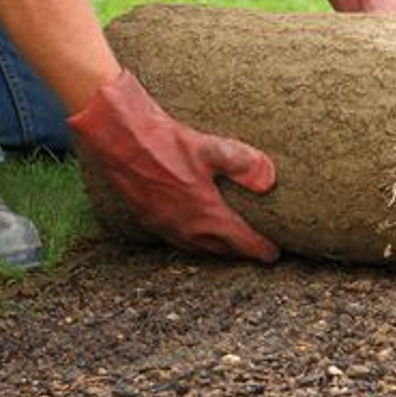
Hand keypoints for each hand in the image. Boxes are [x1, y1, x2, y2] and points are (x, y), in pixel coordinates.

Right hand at [69, 71, 279, 262]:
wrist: (121, 141)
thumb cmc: (166, 144)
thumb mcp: (212, 148)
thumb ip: (245, 164)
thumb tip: (270, 180)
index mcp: (206, 216)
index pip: (241, 242)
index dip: (260, 249)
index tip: (274, 254)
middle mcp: (187, 228)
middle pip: (221, 249)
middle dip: (240, 252)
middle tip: (255, 252)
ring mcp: (166, 226)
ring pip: (198, 247)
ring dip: (216, 249)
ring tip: (229, 246)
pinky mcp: (148, 219)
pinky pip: (178, 239)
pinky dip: (194, 241)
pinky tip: (194, 231)